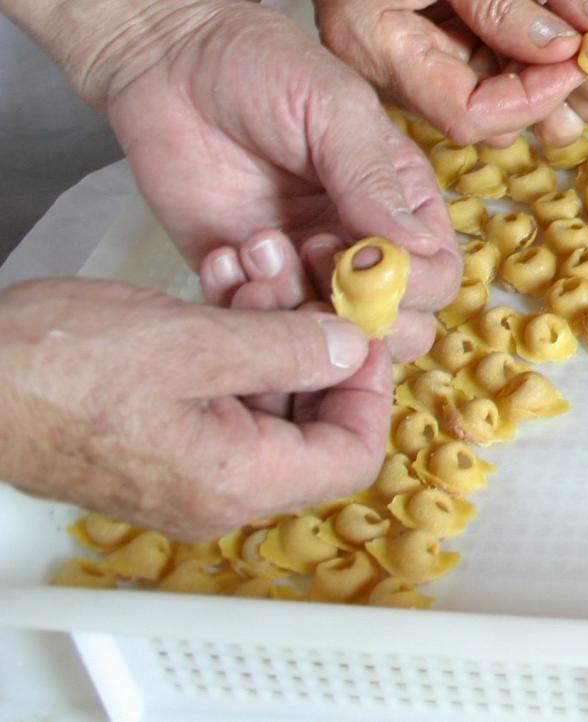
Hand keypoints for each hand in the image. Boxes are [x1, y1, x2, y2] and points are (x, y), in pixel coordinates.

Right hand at [0, 277, 391, 538]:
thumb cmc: (52, 369)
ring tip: (252, 261)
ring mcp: (184, 469)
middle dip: (313, 337)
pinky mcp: (155, 439)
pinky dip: (228, 338)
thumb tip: (352, 348)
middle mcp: (217, 492)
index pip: (353, 456)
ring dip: (269, 324)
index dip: (370, 386)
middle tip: (301, 274)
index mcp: (237, 484)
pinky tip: (218, 282)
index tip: (362, 325)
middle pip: (312, 421)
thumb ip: (289, 348)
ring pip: (265, 395)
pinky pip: (219, 392)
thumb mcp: (196, 344)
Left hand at [99, 0, 458, 334]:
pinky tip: (224, 254)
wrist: (168, 62)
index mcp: (398, 200)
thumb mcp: (335, 108)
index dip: (413, 285)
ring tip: (257, 246)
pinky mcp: (240, 278)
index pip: (438, 273)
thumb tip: (421, 247)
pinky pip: (253, 328)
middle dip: (358, 314)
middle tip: (311, 259)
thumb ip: (374, 180)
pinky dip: (241, 306)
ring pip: (322, 337)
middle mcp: (356, 242)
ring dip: (292, 308)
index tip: (365, 258)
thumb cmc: (261, 66)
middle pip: (393, 323)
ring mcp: (297, 266)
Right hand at [263, 0, 587, 144]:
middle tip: (586, 50)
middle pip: (476, 119)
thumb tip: (561, 47)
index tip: (578, 58)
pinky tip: (539, 29)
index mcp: (374, 44)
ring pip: (478, 103)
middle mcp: (378, 72)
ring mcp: (393, 69)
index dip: (533, 97)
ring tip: (570, 38)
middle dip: (538, 92)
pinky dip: (509, 61)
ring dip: (529, 79)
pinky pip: (468, 77)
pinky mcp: (411, 57)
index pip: (468, 113)